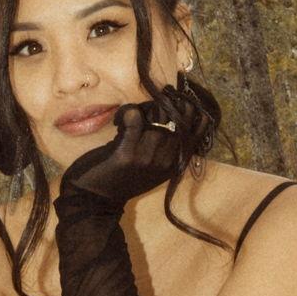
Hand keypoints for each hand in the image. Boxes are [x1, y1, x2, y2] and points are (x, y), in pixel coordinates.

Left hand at [58, 95, 183, 215]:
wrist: (100, 198)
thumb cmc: (127, 178)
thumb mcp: (155, 167)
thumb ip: (168, 147)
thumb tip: (176, 114)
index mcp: (176, 164)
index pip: (196, 134)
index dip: (195, 114)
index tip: (185, 101)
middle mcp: (166, 162)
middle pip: (178, 123)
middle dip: (172, 105)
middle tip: (162, 97)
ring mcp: (147, 159)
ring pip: (157, 122)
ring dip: (148, 109)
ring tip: (139, 111)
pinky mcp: (127, 155)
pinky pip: (135, 122)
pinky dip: (131, 113)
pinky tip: (125, 115)